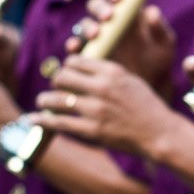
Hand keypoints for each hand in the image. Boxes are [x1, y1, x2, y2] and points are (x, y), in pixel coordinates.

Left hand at [32, 56, 173, 155]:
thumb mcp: (130, 80)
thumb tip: (82, 67)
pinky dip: (43, 120)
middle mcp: (102, 88)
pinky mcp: (92, 130)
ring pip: (56, 99)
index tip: (65, 72)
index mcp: (112, 72)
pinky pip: (60, 123)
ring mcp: (96, 110)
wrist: (160, 133)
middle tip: (54, 88)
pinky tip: (34, 119)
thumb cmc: (147, 105)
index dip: (67, 66)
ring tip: (42, 102)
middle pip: (62, 77)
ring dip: (44, 100)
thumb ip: (107, 72)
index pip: (76, 61)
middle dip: (55, 81)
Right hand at [66, 0, 176, 92]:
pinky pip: (77, 46)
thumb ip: (160, 29)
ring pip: (85, 24)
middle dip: (100, 8)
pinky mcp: (89, 53)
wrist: (151, 85)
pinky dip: (73, 44)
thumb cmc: (159, 60)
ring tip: (95, 35)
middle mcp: (110, 21)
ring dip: (87, 27)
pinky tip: (75, 48)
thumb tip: (152, 12)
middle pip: (97, 6)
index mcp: (128, 12)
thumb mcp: (165, 45)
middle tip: (107, 17)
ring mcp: (97, 37)